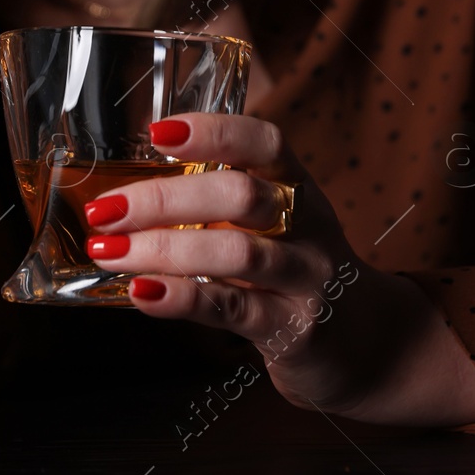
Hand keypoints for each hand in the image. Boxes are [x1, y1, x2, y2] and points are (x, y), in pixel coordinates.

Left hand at [81, 112, 474, 427]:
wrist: (367, 343)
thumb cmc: (297, 272)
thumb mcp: (275, 226)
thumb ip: (220, 205)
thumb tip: (128, 193)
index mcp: (298, 187)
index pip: (265, 143)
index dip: (214, 132)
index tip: (159, 132)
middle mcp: (308, 226)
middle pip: (242, 196)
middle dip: (165, 198)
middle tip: (107, 209)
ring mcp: (305, 278)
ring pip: (236, 253)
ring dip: (163, 249)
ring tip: (110, 250)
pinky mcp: (293, 329)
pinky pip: (232, 310)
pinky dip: (181, 300)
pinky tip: (142, 293)